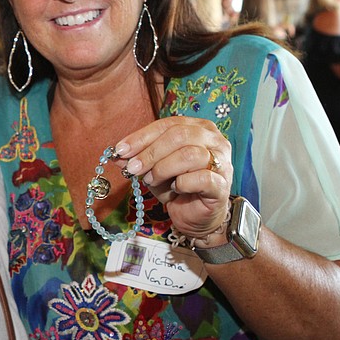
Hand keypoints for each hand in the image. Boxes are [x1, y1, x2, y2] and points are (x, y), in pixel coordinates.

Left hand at [112, 117, 231, 237]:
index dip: (141, 137)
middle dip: (150, 153)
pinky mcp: (222, 185)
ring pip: (190, 154)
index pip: (167, 124)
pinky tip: (176, 189)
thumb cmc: (177, 186)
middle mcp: (214, 140)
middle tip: (132, 168)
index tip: (120, 150)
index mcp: (198, 127)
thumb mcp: (152, 168)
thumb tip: (116, 154)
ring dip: (163, 168)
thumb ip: (137, 158)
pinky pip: (201, 178)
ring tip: (152, 180)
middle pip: (179, 136)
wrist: (195, 216)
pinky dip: (182, 183)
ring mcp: (222, 162)